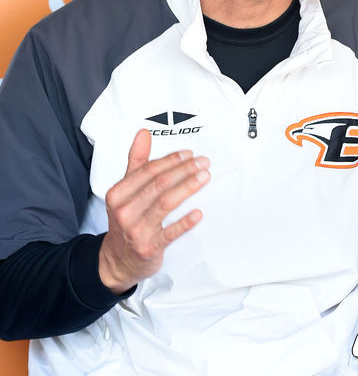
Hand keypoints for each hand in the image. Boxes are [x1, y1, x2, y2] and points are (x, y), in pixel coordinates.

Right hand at [99, 129, 209, 293]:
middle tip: (203, 162)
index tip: (188, 154)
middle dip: (184, 170)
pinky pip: (170, 233)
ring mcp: (136, 231)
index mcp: (118, 194)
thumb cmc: (125, 220)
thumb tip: (143, 134)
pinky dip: (185, 222)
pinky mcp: (148, 248)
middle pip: (159, 184)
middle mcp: (125, 211)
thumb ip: (136, 161)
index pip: (148, 170)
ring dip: (188, 187)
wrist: (116, 260)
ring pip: (166, 203)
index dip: (171, 160)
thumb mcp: (125, 191)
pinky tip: (198, 213)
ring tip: (204, 177)